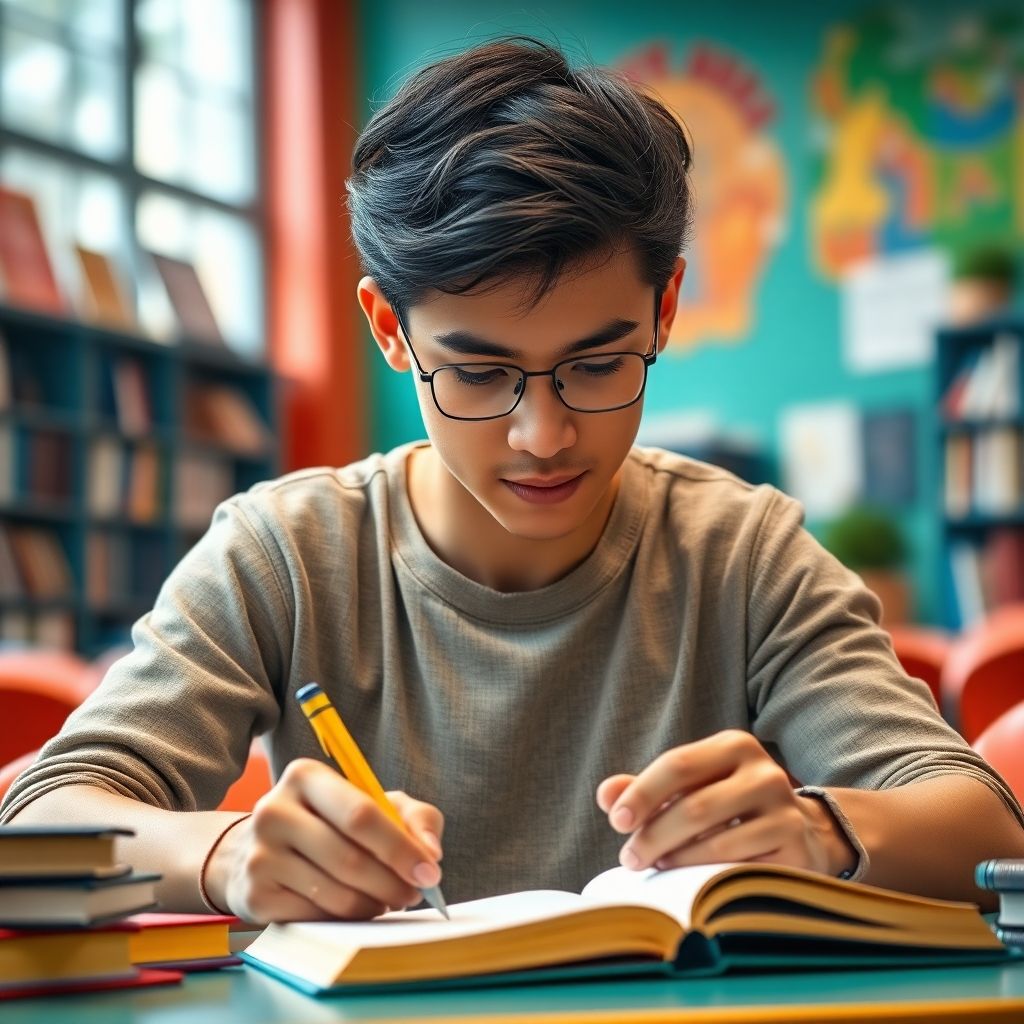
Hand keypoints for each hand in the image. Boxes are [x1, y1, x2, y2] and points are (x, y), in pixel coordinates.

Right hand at [205, 759, 443, 922]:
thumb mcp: (373, 804)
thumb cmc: (330, 823)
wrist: (258, 850)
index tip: (430, 873)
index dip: (400, 848)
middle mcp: (274, 811)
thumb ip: (414, 817)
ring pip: (335, 894)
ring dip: (373, 904)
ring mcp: (259, 855)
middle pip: (350, 859)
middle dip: (392, 883)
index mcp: (305, 776)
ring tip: (386, 899)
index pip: (361, 815)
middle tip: (413, 893)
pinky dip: (345, 919)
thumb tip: (430, 853)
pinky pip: (315, 918)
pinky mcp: (254, 896)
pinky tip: (354, 908)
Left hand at [596, 731, 855, 875]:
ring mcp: (785, 811)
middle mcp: (765, 773)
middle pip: (694, 806)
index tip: (616, 822)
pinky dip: (707, 876)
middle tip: (628, 858)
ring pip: (716, 841)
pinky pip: (741, 868)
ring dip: (676, 859)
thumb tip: (605, 795)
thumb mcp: (690, 788)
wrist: (801, 832)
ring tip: (655, 866)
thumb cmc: (728, 806)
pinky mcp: (796, 850)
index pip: (678, 764)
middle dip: (653, 835)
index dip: (642, 794)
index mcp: (734, 746)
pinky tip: (689, 880)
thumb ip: (646, 789)